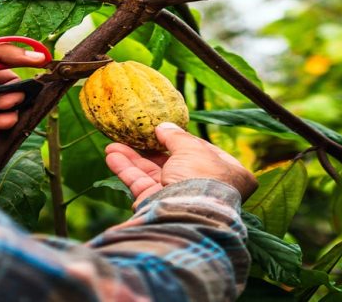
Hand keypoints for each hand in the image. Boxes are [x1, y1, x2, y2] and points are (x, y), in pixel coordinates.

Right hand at [105, 122, 257, 208]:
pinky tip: (111, 155)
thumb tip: (164, 127)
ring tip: (112, 144)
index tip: (166, 130)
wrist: (188, 215)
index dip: (185, 140)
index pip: (206, 152)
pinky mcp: (161, 208)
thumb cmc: (201, 178)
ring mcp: (182, 199)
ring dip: (133, 158)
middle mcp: (207, 188)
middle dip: (151, 149)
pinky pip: (143, 185)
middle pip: (176, 163)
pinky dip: (127, 171)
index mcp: (230, 174)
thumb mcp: (191, 148)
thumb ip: (176, 136)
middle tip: (135, 136)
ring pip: (155, 174)